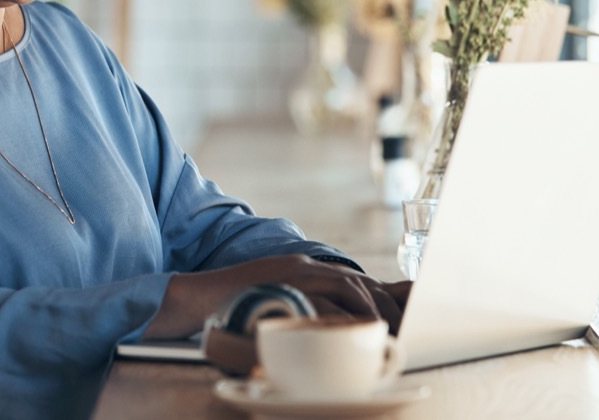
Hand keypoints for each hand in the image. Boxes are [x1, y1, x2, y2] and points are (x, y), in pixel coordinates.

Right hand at [144, 255, 403, 339]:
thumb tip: (338, 330)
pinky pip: (322, 302)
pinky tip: (354, 330)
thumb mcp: (278, 301)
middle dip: (385, 304)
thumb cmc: (236, 307)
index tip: (399, 316)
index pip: (353, 279)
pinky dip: (342, 317)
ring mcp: (293, 274)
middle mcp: (304, 266)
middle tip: (399, 328)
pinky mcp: (283, 287)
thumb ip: (306, 307)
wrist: (198, 297)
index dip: (381, 295)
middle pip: (357, 281)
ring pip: (347, 287)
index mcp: (305, 268)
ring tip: (382, 331)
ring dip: (370, 309)